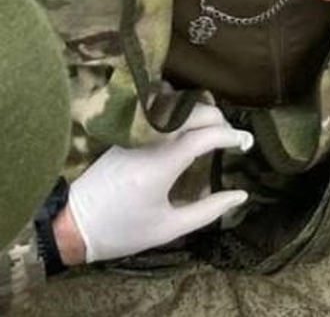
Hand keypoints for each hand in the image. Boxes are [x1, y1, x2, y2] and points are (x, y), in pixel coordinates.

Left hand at [63, 103, 253, 264]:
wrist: (71, 227)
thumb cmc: (122, 232)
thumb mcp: (169, 229)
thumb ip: (209, 210)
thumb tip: (241, 196)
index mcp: (160, 167)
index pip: (204, 136)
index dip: (231, 136)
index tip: (246, 143)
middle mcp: (147, 144)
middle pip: (191, 113)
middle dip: (218, 120)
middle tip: (230, 137)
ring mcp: (134, 137)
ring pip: (174, 108)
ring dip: (199, 114)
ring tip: (212, 132)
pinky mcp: (124, 138)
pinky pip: (158, 115)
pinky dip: (179, 117)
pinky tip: (186, 132)